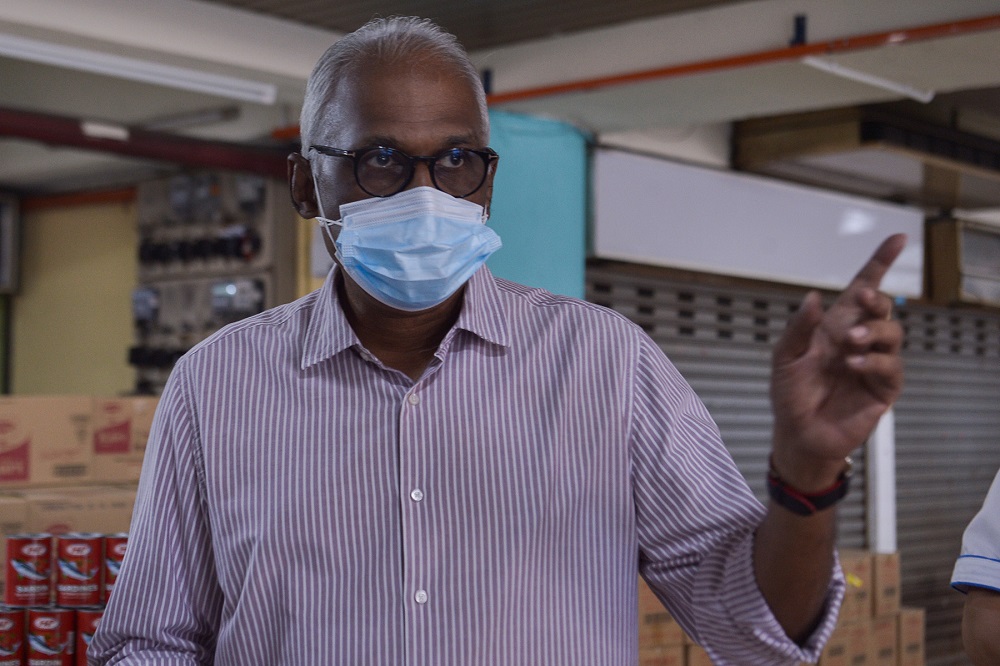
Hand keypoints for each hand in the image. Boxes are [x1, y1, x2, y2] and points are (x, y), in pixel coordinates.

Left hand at [769, 234, 905, 490]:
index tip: (897, 239)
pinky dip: (874, 362)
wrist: (797, 433)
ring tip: (851, 342)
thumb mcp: (785, 357)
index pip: (863, 289)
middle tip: (865, 300)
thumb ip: (799, 328)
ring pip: (892, 334)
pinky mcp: (883, 388)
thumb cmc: (790, 394)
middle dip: (879, 299)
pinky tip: (854, 365)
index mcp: (835, 326)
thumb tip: (813, 297)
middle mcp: (859, 340)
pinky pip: (890, 368)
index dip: (879, 264)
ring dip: (874, 331)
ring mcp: (874, 363)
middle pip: (883, 308)